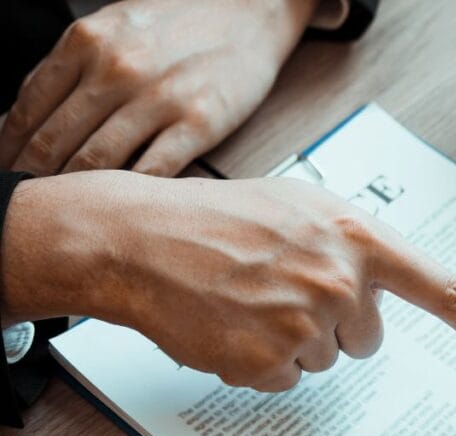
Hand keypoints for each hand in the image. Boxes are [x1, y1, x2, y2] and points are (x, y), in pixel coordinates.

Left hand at [0, 0, 317, 176]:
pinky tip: (121, 207)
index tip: (4, 172)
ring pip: (97, 162)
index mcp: (88, 42)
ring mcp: (159, 98)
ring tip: (68, 216)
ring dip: (76, 193)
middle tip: (28, 203)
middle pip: (55, 141)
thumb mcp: (116, 27)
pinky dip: (131, 194)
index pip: (28, 108)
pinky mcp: (199, 123)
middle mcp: (117, 68)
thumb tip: (35, 114)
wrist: (252, 8)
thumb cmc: (185, 20)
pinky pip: (153, 171)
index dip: (8, 149)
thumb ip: (76, 67)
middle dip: (33, 178)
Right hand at [0, 172, 455, 388]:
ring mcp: (305, 326)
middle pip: (371, 340)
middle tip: (288, 291)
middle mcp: (342, 283)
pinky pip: (287, 381)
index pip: (449, 293)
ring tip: (252, 301)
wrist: (140, 238)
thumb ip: (356, 244)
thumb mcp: (303, 207)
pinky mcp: (268, 363)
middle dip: (339, 325)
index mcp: (359, 239)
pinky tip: (235, 327)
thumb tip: (387, 286)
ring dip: (296, 340)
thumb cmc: (221, 219)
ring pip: (327, 361)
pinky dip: (265, 363)